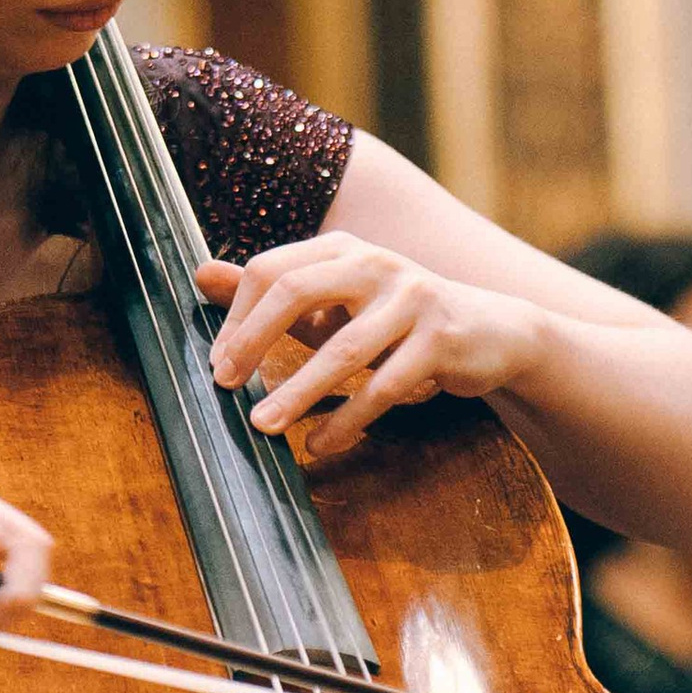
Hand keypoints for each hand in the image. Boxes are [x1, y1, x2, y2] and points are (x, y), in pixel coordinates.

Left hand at [197, 243, 545, 459]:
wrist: (492, 332)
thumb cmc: (395, 321)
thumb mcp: (332, 303)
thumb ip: (272, 291)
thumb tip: (199, 274)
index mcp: (342, 248)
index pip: (273, 270)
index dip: (237, 317)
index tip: (216, 364)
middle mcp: (375, 262)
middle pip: (297, 290)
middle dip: (253, 341)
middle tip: (222, 385)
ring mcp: (412, 298)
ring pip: (342, 350)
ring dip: (297, 393)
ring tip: (263, 426)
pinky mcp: (440, 339)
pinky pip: (384, 386)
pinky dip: (348, 420)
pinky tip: (320, 444)